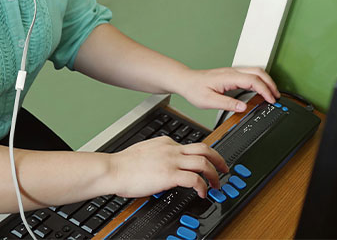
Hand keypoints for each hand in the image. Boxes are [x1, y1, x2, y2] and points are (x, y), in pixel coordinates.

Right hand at [106, 137, 227, 198]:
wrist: (112, 169)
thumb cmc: (122, 165)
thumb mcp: (142, 153)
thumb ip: (156, 156)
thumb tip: (162, 167)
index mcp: (164, 143)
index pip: (190, 146)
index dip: (202, 156)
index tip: (205, 165)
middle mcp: (170, 149)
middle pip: (204, 149)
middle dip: (218, 159)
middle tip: (223, 169)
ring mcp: (171, 161)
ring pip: (204, 162)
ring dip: (215, 175)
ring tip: (216, 185)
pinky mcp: (170, 174)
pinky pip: (195, 179)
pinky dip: (203, 187)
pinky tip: (203, 193)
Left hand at [176, 66, 279, 112]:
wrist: (185, 81)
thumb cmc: (194, 89)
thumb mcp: (208, 101)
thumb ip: (227, 104)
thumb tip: (243, 107)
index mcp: (228, 77)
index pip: (253, 80)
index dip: (265, 90)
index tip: (271, 100)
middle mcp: (231, 72)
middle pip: (258, 72)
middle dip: (271, 84)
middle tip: (276, 97)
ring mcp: (232, 71)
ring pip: (255, 71)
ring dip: (266, 81)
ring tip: (272, 94)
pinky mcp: (231, 74)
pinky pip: (250, 74)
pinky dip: (260, 81)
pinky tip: (261, 90)